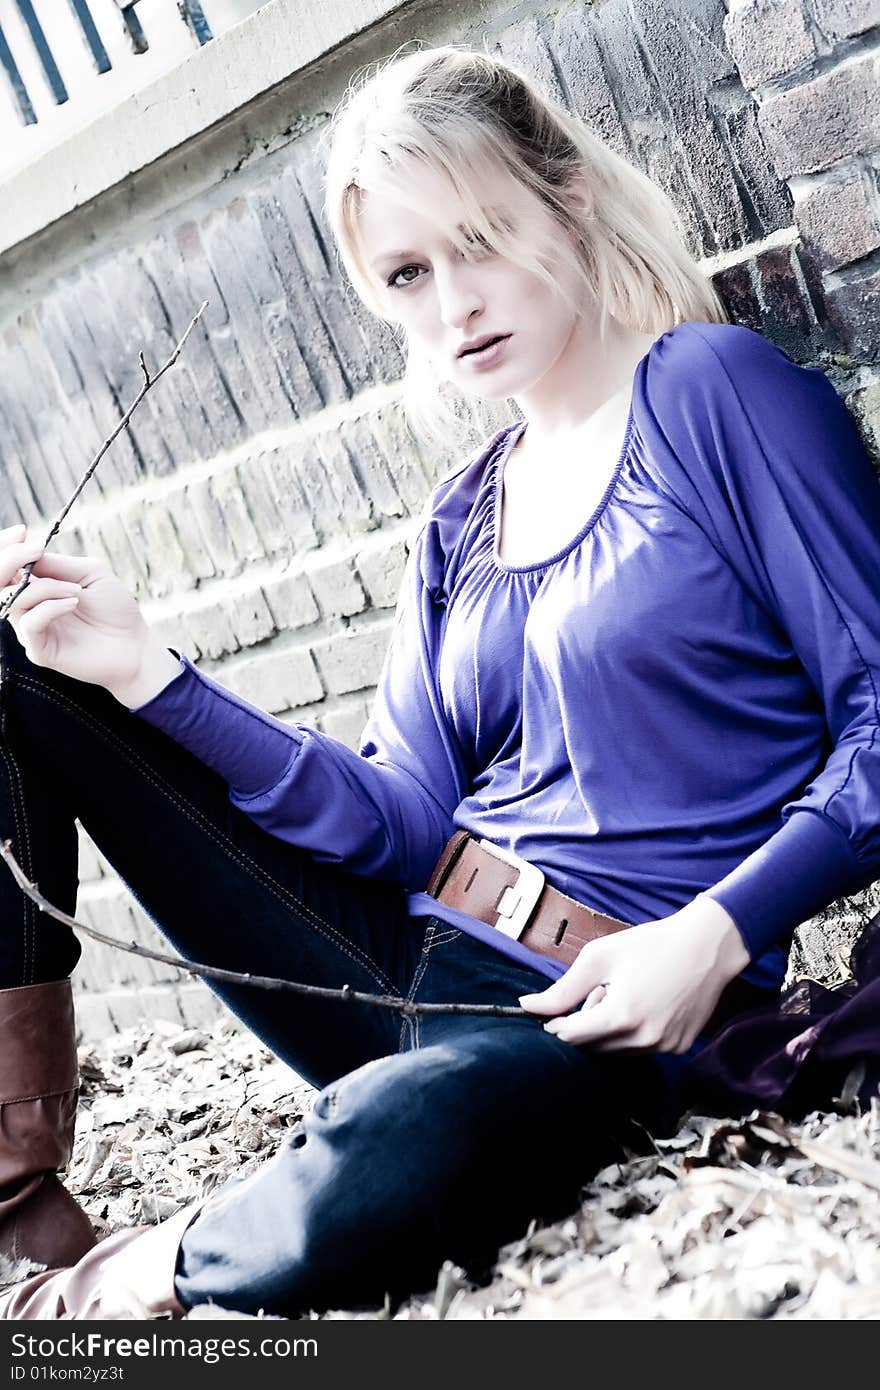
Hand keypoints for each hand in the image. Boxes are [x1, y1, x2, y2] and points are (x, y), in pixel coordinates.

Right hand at [0, 524, 178, 702]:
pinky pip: (30, 623)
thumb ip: (56, 564)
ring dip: (45, 587)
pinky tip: (74, 603)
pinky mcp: (39, 650)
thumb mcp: (88, 573)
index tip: (22, 532)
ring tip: (76, 591)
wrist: (135, 645)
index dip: (5, 548)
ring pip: (13, 599)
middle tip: (35, 551)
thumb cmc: (114, 608)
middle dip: (9, 560)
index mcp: (36, 587)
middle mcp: (28, 608)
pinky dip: (50, 607)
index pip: (4, 567)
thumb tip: (27, 552)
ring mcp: (31, 630)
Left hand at [518, 895, 749, 1052]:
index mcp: (621, 1017)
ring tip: (625, 993)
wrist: (708, 945)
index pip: (571, 1037)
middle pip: (592, 1047)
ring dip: (609, 1029)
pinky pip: (641, 1049)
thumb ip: (562, 989)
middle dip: (586, 1023)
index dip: (557, 1023)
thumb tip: (527, 1006)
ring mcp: (665, 1047)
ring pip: (616, 1051)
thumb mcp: (600, 958)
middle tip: (601, 990)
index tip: (555, 1010)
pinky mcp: (678, 1047)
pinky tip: (645, 1003)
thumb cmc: (652, 944)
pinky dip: (633, 1032)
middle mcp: (645, 1040)